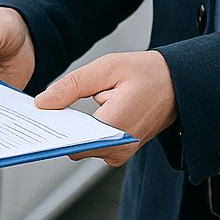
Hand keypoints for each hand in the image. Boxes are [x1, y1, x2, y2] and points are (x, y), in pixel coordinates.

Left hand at [35, 51, 177, 166]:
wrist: (180, 83)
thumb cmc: (148, 73)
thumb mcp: (106, 68)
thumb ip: (71, 87)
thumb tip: (42, 103)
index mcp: (115, 128)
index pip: (71, 141)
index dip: (54, 130)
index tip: (39, 118)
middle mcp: (118, 147)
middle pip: (75, 144)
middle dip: (66, 125)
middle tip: (58, 103)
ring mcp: (121, 151)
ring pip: (84, 143)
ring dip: (80, 125)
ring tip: (90, 99)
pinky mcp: (122, 149)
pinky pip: (96, 142)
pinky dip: (90, 127)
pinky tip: (97, 105)